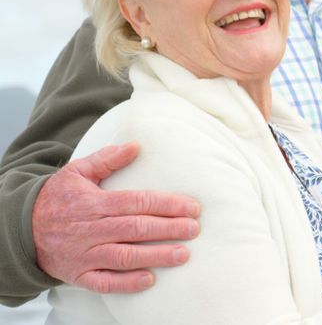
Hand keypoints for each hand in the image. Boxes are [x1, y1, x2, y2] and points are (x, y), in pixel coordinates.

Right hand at [32, 141, 201, 293]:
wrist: (21, 229)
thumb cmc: (57, 198)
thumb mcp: (77, 172)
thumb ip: (107, 159)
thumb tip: (136, 145)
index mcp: (94, 203)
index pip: (136, 202)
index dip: (166, 205)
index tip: (192, 207)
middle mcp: (90, 230)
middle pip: (136, 229)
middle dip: (168, 229)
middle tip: (194, 229)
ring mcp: (84, 254)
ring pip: (124, 256)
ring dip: (156, 256)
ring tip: (183, 254)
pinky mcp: (78, 274)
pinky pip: (104, 282)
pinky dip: (126, 283)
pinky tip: (149, 280)